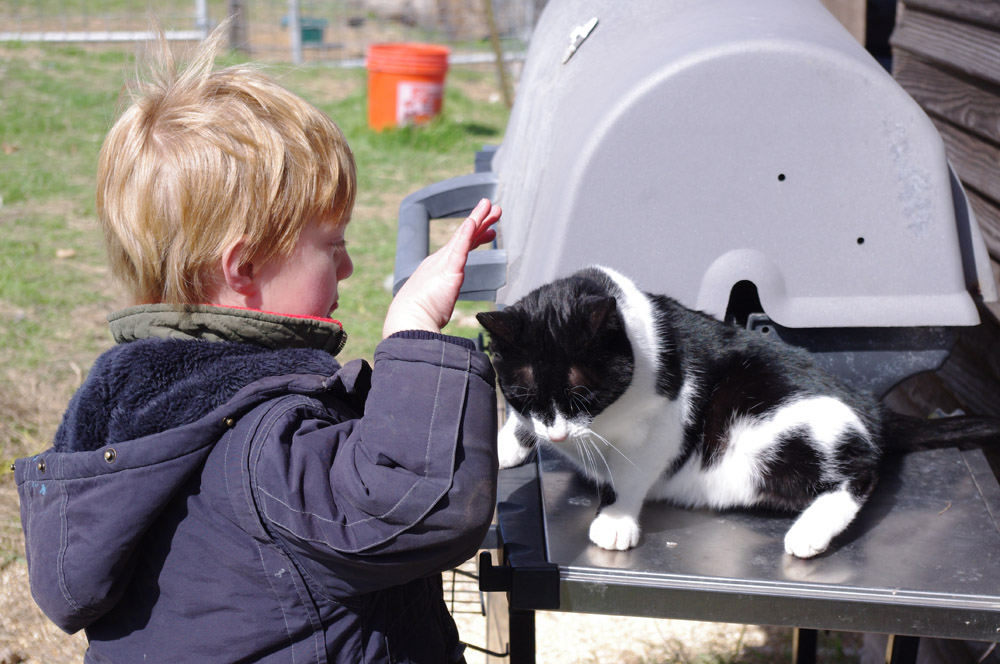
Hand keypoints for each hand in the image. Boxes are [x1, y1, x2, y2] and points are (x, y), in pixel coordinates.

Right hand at [383, 198, 500, 337]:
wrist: (408, 322)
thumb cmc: (418, 317)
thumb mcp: (433, 306)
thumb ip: (438, 302)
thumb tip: (439, 311)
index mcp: (436, 270)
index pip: (459, 249)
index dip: (474, 237)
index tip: (486, 230)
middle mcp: (439, 261)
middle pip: (463, 236)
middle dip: (479, 222)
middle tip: (494, 209)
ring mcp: (443, 264)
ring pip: (463, 236)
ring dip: (478, 219)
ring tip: (491, 206)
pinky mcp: (448, 270)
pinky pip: (460, 248)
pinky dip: (467, 233)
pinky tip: (474, 221)